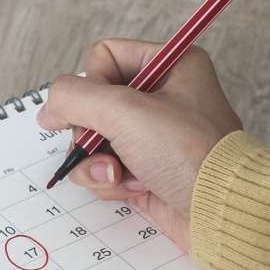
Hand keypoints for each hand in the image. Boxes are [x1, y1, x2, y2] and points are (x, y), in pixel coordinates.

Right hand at [39, 39, 242, 250]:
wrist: (222, 213)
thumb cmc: (189, 154)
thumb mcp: (125, 112)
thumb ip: (75, 98)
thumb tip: (47, 109)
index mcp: (171, 64)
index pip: (105, 56)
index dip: (91, 84)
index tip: (98, 111)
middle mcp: (162, 96)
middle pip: (92, 103)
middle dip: (90, 133)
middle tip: (104, 148)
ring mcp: (153, 137)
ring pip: (93, 140)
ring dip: (98, 162)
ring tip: (121, 175)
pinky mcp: (147, 170)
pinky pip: (105, 169)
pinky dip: (111, 183)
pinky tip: (136, 189)